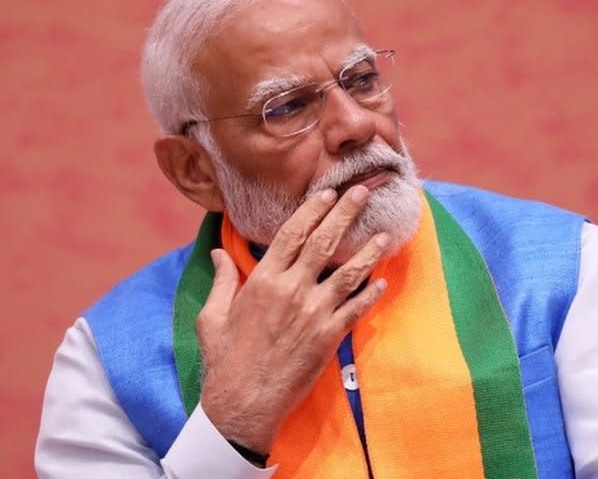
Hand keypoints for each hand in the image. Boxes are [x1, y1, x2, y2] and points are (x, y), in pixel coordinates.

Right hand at [196, 185, 391, 453]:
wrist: (243, 404)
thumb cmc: (224, 361)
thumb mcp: (212, 317)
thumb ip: (221, 281)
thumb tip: (218, 253)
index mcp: (262, 281)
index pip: (292, 234)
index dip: (312, 210)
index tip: (327, 194)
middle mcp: (291, 290)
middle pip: (323, 242)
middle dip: (344, 214)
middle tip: (361, 193)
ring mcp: (313, 313)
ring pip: (348, 273)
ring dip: (369, 251)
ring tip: (385, 234)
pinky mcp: (329, 337)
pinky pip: (356, 309)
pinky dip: (371, 293)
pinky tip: (383, 281)